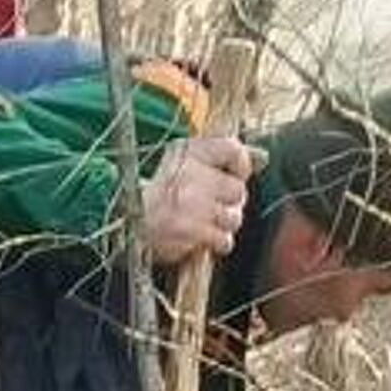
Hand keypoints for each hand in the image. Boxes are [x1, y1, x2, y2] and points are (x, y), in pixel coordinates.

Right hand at [139, 136, 253, 265]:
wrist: (128, 225)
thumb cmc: (162, 194)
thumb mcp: (183, 162)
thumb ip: (221, 156)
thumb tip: (263, 158)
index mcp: (187, 152)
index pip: (232, 148)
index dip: (241, 165)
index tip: (235, 174)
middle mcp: (190, 174)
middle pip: (238, 190)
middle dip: (230, 202)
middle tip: (211, 206)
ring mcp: (191, 204)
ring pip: (234, 217)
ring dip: (223, 225)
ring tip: (204, 222)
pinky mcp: (191, 230)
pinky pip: (224, 239)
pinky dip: (217, 243)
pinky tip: (202, 238)